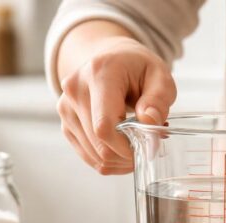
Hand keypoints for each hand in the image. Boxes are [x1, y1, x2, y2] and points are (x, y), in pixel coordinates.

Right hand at [56, 36, 175, 174]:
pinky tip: (122, 146)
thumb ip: (158, 99)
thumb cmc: (138, 69)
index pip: (104, 125)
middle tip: (147, 144)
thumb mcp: (160, 76)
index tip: (147, 146)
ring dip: (119, 159)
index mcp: (99, 74)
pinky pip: (88, 156)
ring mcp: (66, 109)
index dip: (126, 146)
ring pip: (94, 155)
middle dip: (127, 154)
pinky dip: (109, 159)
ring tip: (136, 142)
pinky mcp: (66, 124)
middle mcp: (75, 90)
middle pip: (99, 144)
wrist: (111, 60)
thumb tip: (150, 121)